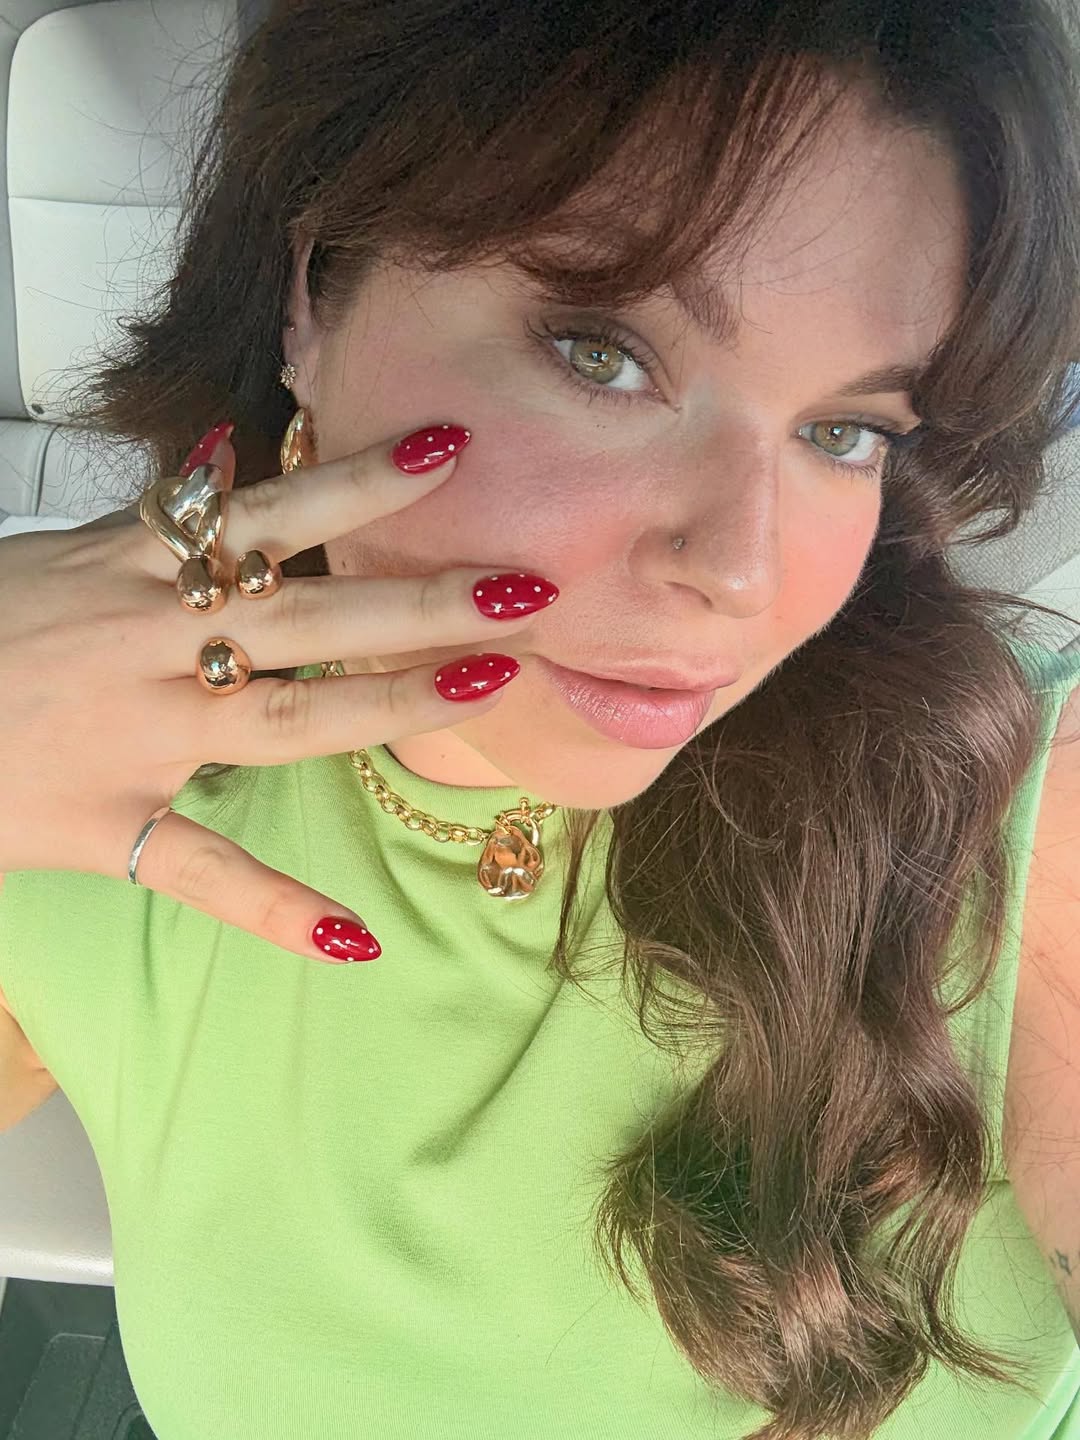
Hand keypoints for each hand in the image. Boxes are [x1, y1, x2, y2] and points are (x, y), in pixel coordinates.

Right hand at [0, 423, 557, 961]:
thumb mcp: (65, 550)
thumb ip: (158, 527)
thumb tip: (236, 465)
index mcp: (131, 567)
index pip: (265, 514)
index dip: (359, 483)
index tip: (451, 451)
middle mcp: (146, 641)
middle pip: (307, 616)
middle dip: (420, 599)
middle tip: (524, 583)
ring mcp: (131, 734)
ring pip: (281, 720)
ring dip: (391, 704)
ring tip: (492, 681)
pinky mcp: (101, 822)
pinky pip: (194, 867)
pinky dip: (272, 908)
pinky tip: (352, 936)